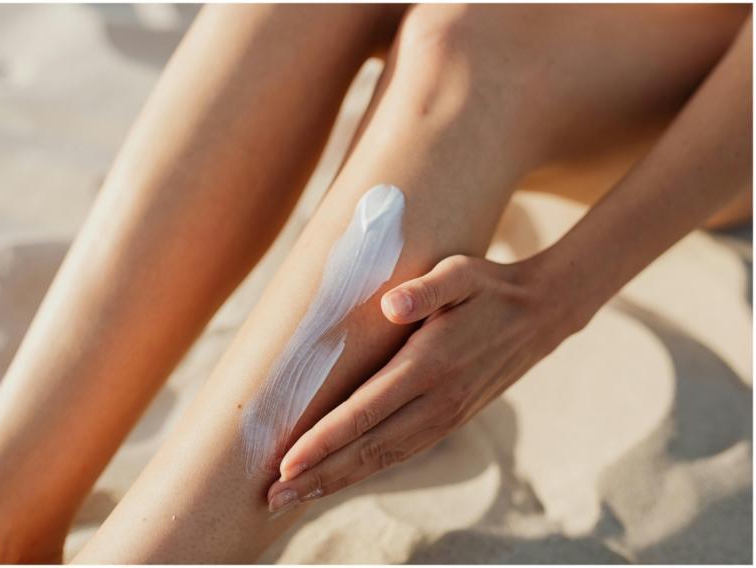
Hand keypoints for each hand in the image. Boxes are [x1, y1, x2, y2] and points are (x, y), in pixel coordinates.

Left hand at [267, 254, 569, 511]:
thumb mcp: (461, 273)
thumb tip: (392, 304)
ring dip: (337, 480)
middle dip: (318, 475)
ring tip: (295, 497)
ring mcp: (446, 416)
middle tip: (272, 497)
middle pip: (368, 449)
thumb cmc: (489, 288)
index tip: (286, 464)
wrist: (540, 315)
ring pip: (384, 459)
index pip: (365, 412)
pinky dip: (367, 470)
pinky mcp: (450, 420)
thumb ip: (427, 289)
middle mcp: (437, 400)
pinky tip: (341, 477)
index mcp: (429, 365)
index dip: (323, 441)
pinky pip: (402, 453)